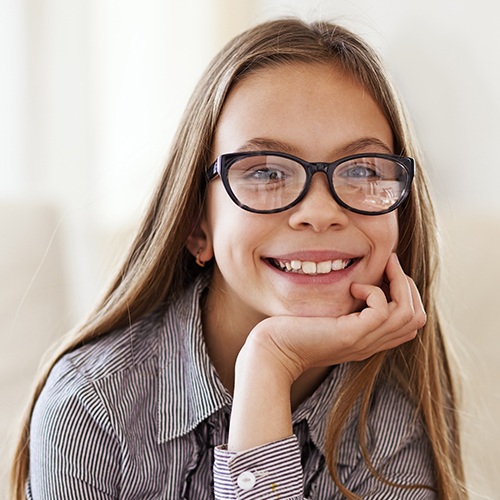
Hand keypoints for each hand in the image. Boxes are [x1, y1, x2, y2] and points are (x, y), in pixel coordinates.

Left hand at [228, 253, 425, 450]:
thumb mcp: (329, 317)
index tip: (388, 270)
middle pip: (417, 318)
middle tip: (389, 263)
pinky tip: (354, 286)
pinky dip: (374, 292)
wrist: (273, 351)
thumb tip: (360, 280)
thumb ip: (348, 307)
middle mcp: (372, 343)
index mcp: (369, 339)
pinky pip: (382, 312)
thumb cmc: (294, 330)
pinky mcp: (350, 335)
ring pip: (408, 314)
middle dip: (409, 285)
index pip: (412, 322)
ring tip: (382, 266)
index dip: (407, 293)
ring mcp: (363, 341)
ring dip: (399, 283)